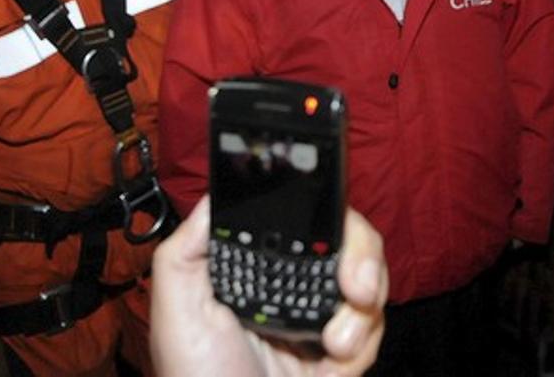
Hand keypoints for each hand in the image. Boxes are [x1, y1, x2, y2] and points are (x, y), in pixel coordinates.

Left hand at [150, 196, 386, 376]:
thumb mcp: (177, 311)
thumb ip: (185, 250)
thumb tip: (216, 195)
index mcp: (257, 269)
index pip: (303, 220)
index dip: (325, 214)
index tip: (332, 227)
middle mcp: (293, 287)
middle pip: (351, 242)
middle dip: (364, 257)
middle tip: (356, 287)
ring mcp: (322, 319)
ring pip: (372, 282)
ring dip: (364, 308)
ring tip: (338, 342)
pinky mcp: (345, 354)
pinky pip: (375, 329)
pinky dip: (364, 341)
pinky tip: (339, 358)